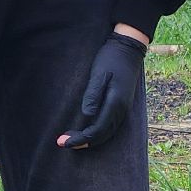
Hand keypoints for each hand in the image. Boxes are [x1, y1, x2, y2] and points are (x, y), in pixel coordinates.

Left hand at [56, 31, 146, 150]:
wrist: (129, 48)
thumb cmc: (111, 58)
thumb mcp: (99, 74)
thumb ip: (92, 94)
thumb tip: (86, 114)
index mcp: (115, 103)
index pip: (96, 130)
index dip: (80, 139)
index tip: (63, 141)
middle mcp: (122, 110)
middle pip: (102, 136)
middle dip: (82, 142)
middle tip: (62, 142)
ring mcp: (124, 108)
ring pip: (107, 133)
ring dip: (90, 139)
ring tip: (72, 139)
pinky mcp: (123, 104)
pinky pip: (111, 126)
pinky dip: (98, 132)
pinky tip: (88, 130)